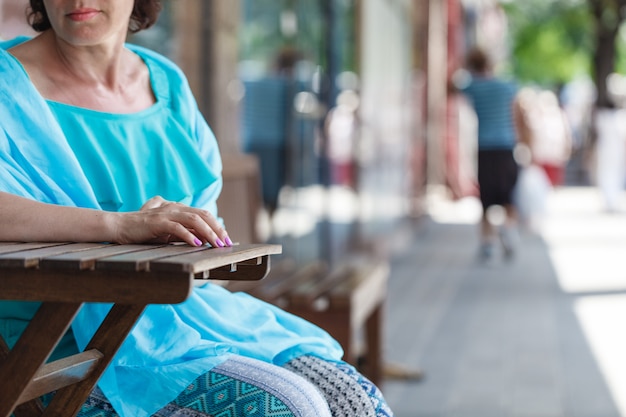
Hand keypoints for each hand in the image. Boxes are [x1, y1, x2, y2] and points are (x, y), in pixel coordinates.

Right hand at [112, 196, 231, 247]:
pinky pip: (177, 227)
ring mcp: (166, 213)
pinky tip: (197, 244)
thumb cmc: (144, 231)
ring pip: (194, 220)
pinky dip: (189, 236)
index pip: (204, 214)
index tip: (227, 239)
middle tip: (227, 243)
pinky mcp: (157, 222)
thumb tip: (203, 240)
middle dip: (217, 229)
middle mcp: (174, 208)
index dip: (217, 226)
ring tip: (217, 244)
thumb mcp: (168, 232)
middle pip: (203, 215)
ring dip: (208, 233)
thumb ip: (184, 232)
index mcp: (178, 208)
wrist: (119, 226)